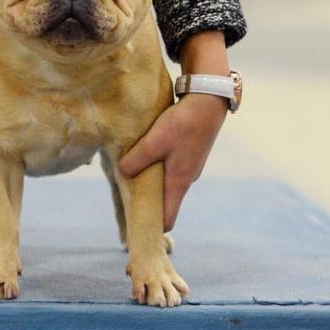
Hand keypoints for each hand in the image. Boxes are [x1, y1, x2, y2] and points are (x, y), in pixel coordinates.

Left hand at [118, 92, 226, 230]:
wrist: (208, 101)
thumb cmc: (182, 124)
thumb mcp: (154, 143)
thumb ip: (136, 161)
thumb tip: (122, 173)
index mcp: (178, 183)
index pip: (168, 218)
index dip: (153, 226)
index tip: (136, 227)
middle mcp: (186, 179)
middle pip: (166, 201)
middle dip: (149, 203)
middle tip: (126, 198)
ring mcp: (189, 166)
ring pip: (167, 182)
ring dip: (152, 181)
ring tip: (132, 172)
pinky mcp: (189, 153)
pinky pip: (171, 168)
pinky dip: (158, 167)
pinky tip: (146, 154)